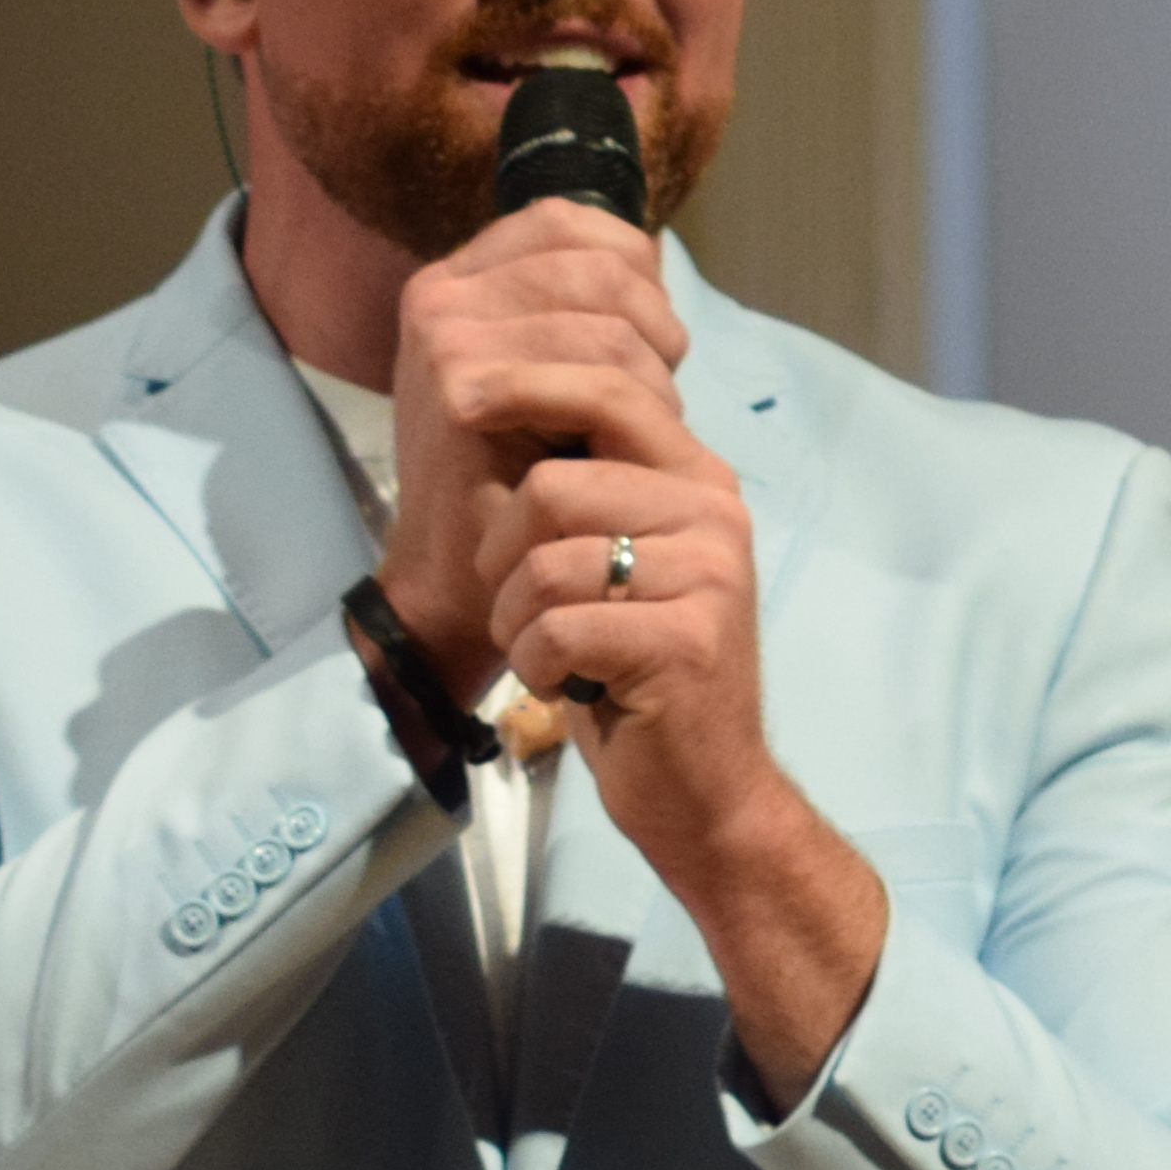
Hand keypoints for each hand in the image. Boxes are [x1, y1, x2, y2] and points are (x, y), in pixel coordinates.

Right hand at [377, 197, 692, 693]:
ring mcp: (444, 329)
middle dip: (655, 329)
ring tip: (635, 427)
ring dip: (649, 377)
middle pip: (602, 265)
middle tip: (655, 397)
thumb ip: (579, 309)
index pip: (569, 222)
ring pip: (609, 317)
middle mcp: (442, 291)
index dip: (634, 267)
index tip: (649, 336)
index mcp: (461, 277)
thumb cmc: (517, 482)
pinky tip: (609, 444)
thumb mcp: (548, 375)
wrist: (457, 577)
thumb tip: (652, 257)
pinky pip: (597, 363)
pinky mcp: (460, 375)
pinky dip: (632, 402)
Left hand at [383, 204, 884, 1103]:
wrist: (718, 822)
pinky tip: (580, 708)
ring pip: (544, 524)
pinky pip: (563, 611)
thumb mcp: (593, 567)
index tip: (452, 385)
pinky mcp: (699, 640)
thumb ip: (561, 469)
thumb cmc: (635, 703)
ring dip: (520, 603)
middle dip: (490, 463)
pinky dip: (546, 668)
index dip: (496, 350)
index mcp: (688, 467)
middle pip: (554, 411)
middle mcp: (714, 498)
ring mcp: (717, 567)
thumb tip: (476, 357)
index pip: (581, 346)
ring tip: (562, 662)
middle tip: (482, 534)